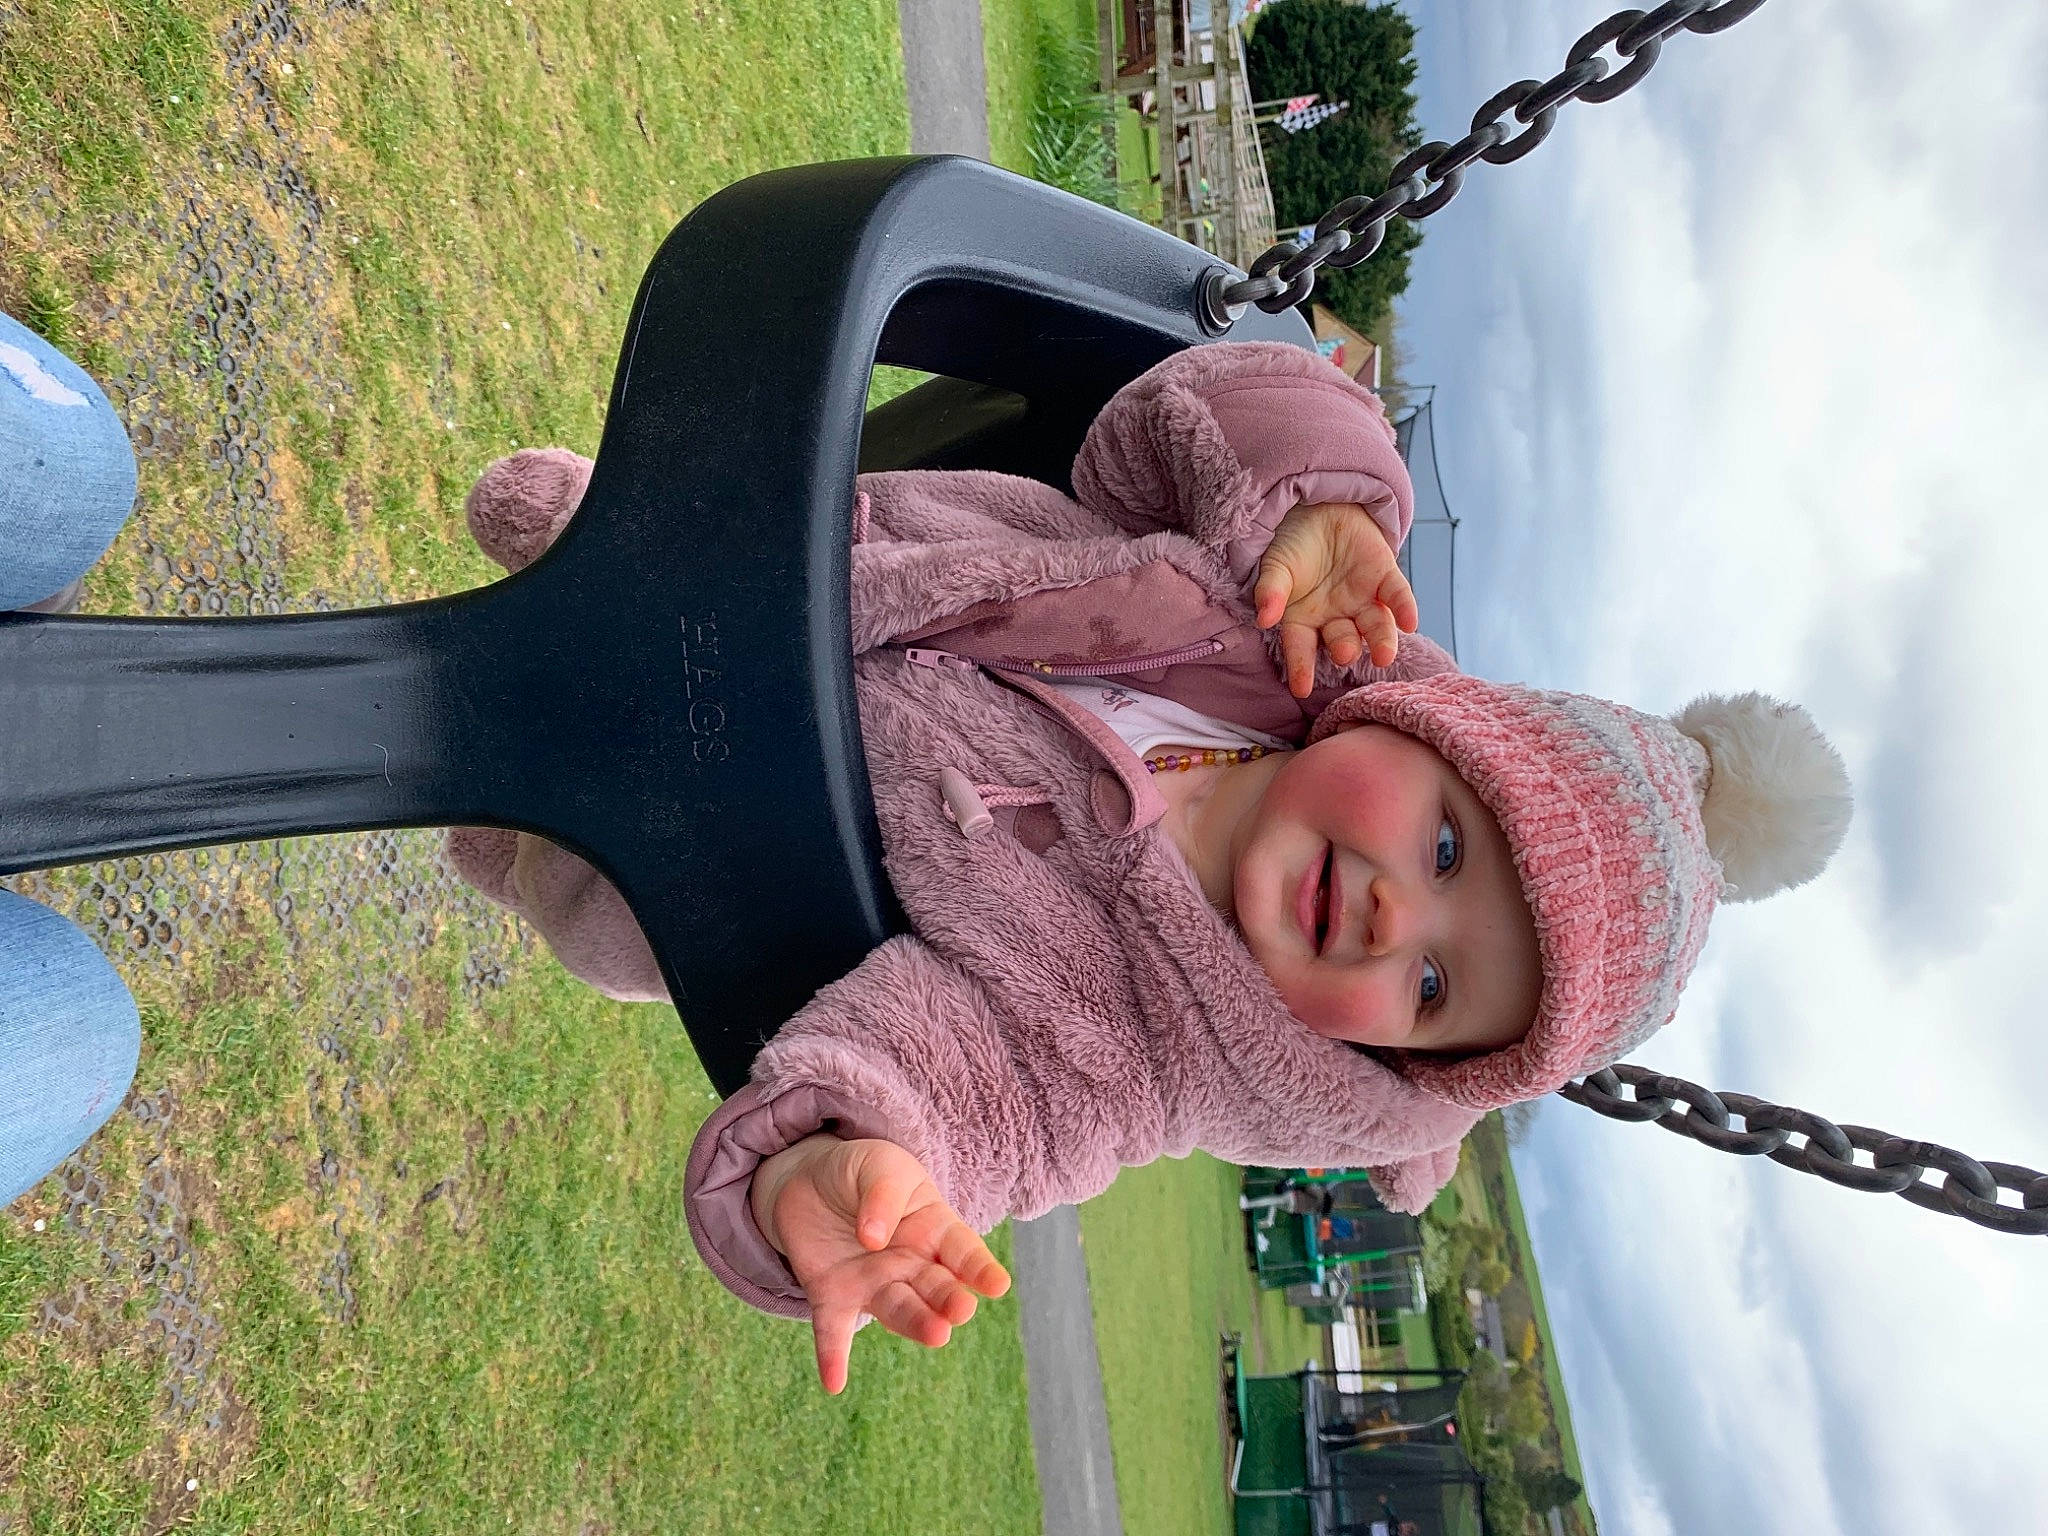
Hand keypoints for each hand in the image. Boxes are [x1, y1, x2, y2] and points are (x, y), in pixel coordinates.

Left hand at [752, 1134, 1011, 1394]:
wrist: (810, 1179)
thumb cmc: (863, 1173)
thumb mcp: (880, 1166)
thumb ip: (883, 1195)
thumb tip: (874, 1240)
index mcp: (933, 1229)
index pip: (962, 1251)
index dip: (980, 1267)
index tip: (997, 1285)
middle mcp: (910, 1265)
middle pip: (935, 1287)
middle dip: (949, 1299)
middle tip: (960, 1310)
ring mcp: (873, 1284)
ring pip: (898, 1309)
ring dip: (915, 1324)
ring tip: (936, 1335)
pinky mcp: (833, 1297)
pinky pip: (834, 1330)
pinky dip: (833, 1357)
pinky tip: (834, 1383)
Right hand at [1253, 501, 1419, 697]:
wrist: (1319, 504)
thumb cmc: (1293, 542)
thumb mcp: (1276, 566)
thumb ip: (1272, 591)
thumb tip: (1265, 619)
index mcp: (1305, 620)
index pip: (1302, 649)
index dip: (1301, 668)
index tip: (1301, 689)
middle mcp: (1336, 617)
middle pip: (1343, 640)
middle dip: (1345, 648)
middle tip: (1344, 653)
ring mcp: (1363, 600)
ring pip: (1375, 626)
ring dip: (1381, 640)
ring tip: (1384, 655)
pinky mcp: (1385, 577)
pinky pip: (1397, 595)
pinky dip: (1404, 608)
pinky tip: (1410, 622)